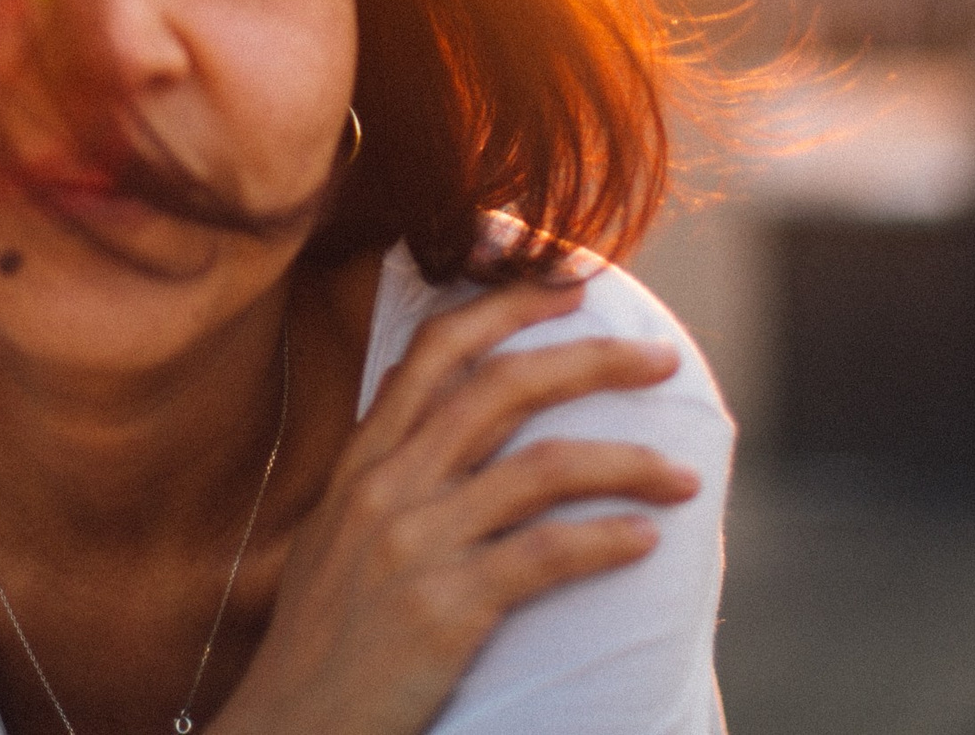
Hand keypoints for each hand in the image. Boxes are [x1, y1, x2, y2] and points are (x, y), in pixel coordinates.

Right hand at [211, 280, 700, 734]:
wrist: (290, 729)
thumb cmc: (321, 641)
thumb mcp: (333, 536)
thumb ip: (380, 471)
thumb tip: (420, 404)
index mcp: (361, 465)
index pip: (433, 351)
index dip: (505, 305)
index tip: (567, 284)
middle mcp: (386, 489)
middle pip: (501, 388)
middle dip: (592, 361)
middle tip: (660, 357)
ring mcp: (415, 546)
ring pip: (542, 468)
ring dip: (627, 461)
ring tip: (683, 474)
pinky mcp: (445, 609)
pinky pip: (545, 555)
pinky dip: (605, 540)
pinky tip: (645, 540)